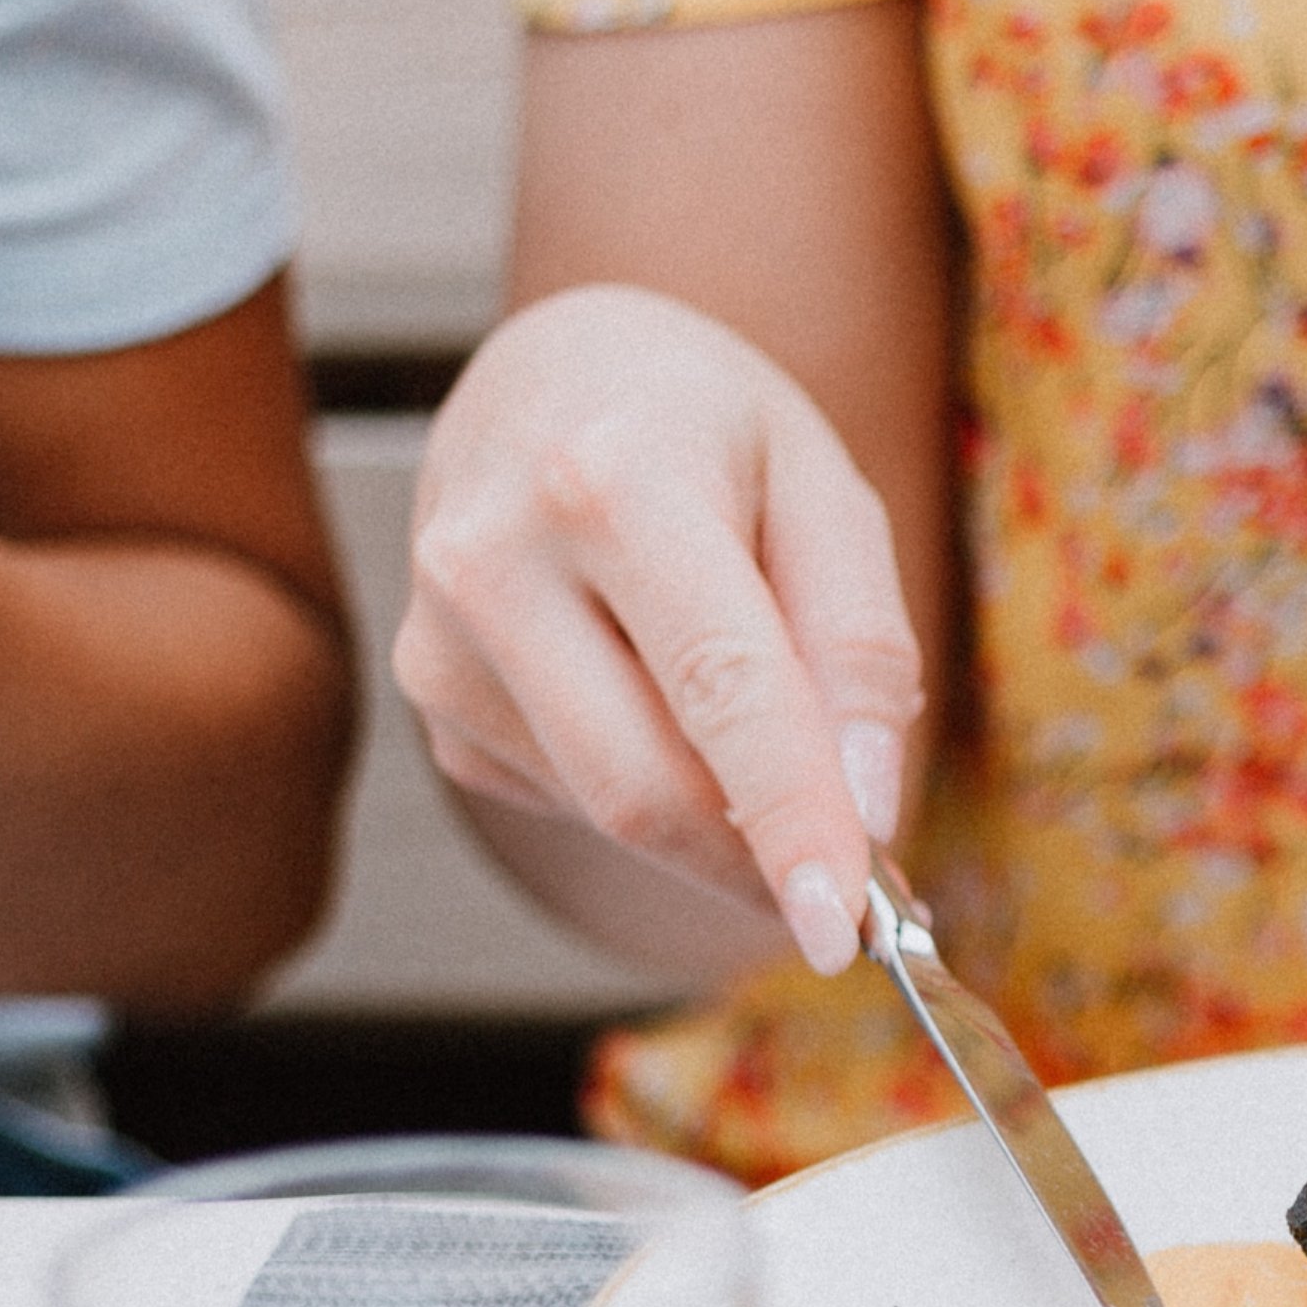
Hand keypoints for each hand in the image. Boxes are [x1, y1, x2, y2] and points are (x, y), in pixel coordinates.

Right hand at [395, 285, 923, 972]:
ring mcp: (443, 641)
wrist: (554, 377)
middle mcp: (496, 559)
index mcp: (612, 479)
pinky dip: (656, 791)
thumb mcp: (826, 490)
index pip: (719, 688)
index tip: (844, 928)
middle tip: (860, 889)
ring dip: (718, 825)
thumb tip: (871, 809)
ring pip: (612, 812)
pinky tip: (663, 700)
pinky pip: (574, 801)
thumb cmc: (709, 428)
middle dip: (764, 862)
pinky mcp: (434, 704)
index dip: (788, 821)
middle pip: (647, 786)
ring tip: (766, 740)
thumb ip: (863, 647)